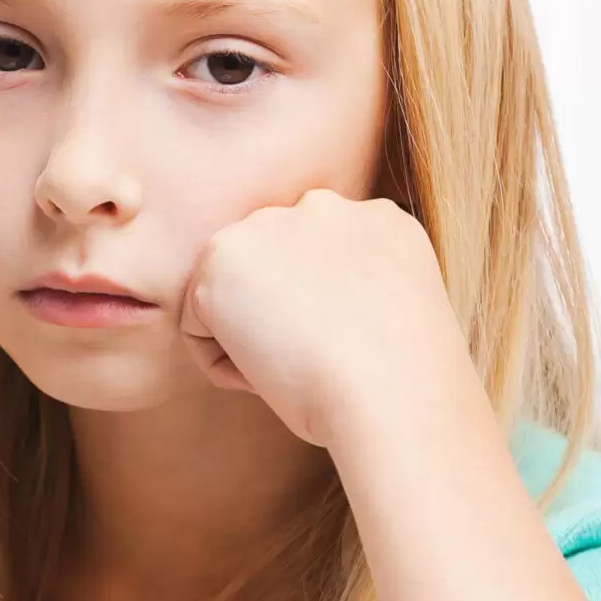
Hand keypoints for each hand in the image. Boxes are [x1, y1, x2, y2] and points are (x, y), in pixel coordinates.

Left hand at [178, 189, 477, 450]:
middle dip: (274, 319)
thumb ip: (353, 294)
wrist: (390, 392)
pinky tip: (266, 377)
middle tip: (310, 366)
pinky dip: (224, 365)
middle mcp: (323, 207)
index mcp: (378, 220)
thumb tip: (305, 316)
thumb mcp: (393, 318)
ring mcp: (269, 225)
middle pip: (268, 272)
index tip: (337, 354)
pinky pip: (198, 327)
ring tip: (292, 373)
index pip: (316, 264)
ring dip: (249, 342)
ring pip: (231, 298)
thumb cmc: (402, 385)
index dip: (317, 319)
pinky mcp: (222, 257)